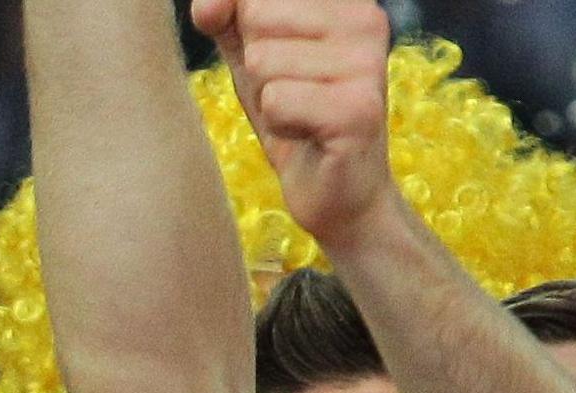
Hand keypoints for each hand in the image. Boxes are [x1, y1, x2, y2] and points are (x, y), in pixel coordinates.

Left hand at [196, 0, 399, 248]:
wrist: (337, 190)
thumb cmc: (293, 115)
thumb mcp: (250, 56)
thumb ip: (226, 17)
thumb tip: (208, 4)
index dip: (239, 23)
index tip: (270, 59)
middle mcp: (366, 18)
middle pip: (257, 16)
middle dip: (257, 66)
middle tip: (290, 95)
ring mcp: (366, 62)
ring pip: (262, 58)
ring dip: (268, 97)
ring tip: (299, 114)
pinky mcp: (358, 109)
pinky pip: (276, 99)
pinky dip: (279, 124)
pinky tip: (308, 135)